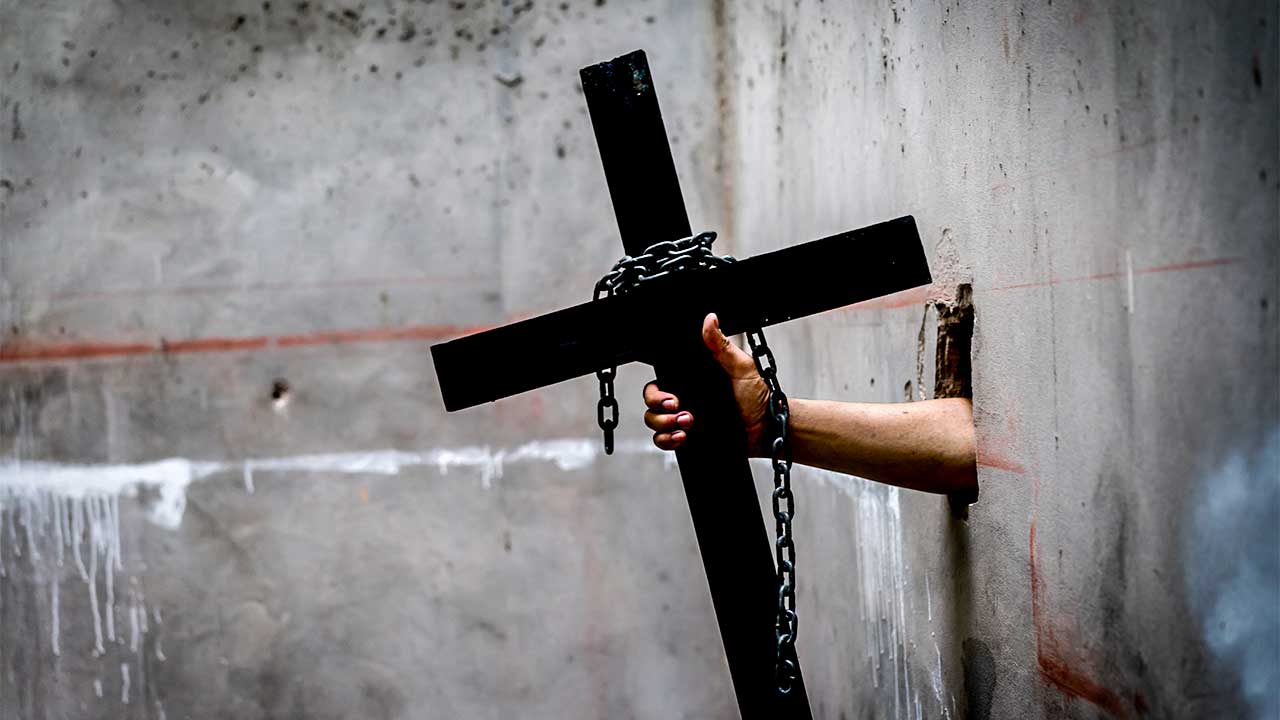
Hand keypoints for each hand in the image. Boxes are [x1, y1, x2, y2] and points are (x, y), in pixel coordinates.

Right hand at [642, 313, 771, 454]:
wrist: (767, 429)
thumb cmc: (758, 397)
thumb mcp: (741, 366)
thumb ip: (722, 345)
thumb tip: (710, 319)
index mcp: (693, 379)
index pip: (662, 380)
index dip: (658, 389)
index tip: (671, 395)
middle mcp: (686, 398)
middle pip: (652, 401)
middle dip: (658, 407)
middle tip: (678, 408)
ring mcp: (686, 419)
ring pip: (654, 421)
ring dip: (663, 424)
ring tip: (686, 423)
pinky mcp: (689, 438)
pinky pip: (663, 441)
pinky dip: (666, 440)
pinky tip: (682, 437)